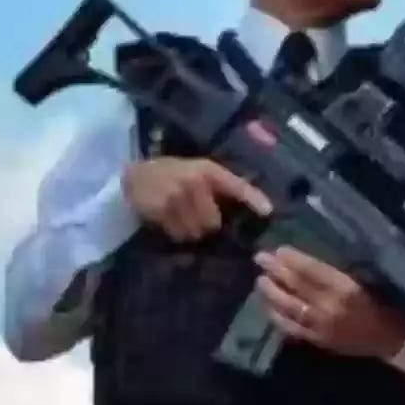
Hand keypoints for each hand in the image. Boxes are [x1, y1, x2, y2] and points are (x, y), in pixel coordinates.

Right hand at [122, 156, 271, 241]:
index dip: (253, 198)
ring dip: (191, 231)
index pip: (236, 185)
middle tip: (196, 216)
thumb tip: (255, 207)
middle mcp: (194, 181)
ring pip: (196, 231)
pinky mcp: (161, 209)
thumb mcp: (200, 171)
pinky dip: (176, 232)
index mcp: (208, 170)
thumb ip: (222, 186)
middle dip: (207, 224)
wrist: (136, 175)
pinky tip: (169, 219)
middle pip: (213, 222)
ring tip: (181, 217)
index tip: (268, 211)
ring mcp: (176, 196)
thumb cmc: (174, 173)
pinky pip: (178, 234)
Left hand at [253, 246, 404, 358]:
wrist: (396, 342)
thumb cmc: (390, 306)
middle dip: (275, 270)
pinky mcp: (318, 340)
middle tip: (260, 257)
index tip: (279, 249)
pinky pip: (291, 328)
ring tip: (261, 280)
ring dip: (271, 292)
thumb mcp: (373, 282)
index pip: (311, 270)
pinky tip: (269, 307)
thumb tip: (314, 259)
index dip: (293, 259)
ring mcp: (321, 326)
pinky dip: (277, 316)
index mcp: (346, 288)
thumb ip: (343, 273)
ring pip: (288, 307)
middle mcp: (329, 307)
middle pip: (296, 286)